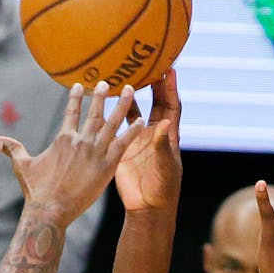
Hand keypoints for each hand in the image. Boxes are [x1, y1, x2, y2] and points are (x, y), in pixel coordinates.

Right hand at [0, 81, 144, 227]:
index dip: (76, 98)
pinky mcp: (107, 166)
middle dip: (101, 96)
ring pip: (112, 124)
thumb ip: (12, 149)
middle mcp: (80, 141)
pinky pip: (123, 144)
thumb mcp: (22, 166)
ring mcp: (95, 153)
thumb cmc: (36, 190)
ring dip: (122, 106)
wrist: (50, 210)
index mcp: (63, 138)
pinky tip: (142, 121)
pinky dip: (132, 132)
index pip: (71, 112)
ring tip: (131, 90)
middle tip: (108, 83)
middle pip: (94, 113)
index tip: (81, 85)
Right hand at [115, 69, 182, 215]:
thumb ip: (162, 146)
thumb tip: (161, 125)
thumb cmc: (162, 189)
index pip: (171, 106)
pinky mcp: (122, 148)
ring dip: (128, 96)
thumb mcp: (164, 167)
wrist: (147, 208)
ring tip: (121, 77)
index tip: (169, 69)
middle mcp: (153, 134)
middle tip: (145, 64)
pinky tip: (102, 101)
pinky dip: (110, 114)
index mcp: (167, 136)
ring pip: (133, 112)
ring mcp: (137, 140)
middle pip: (154, 103)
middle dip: (151, 84)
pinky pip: (115, 127)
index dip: (170, 88)